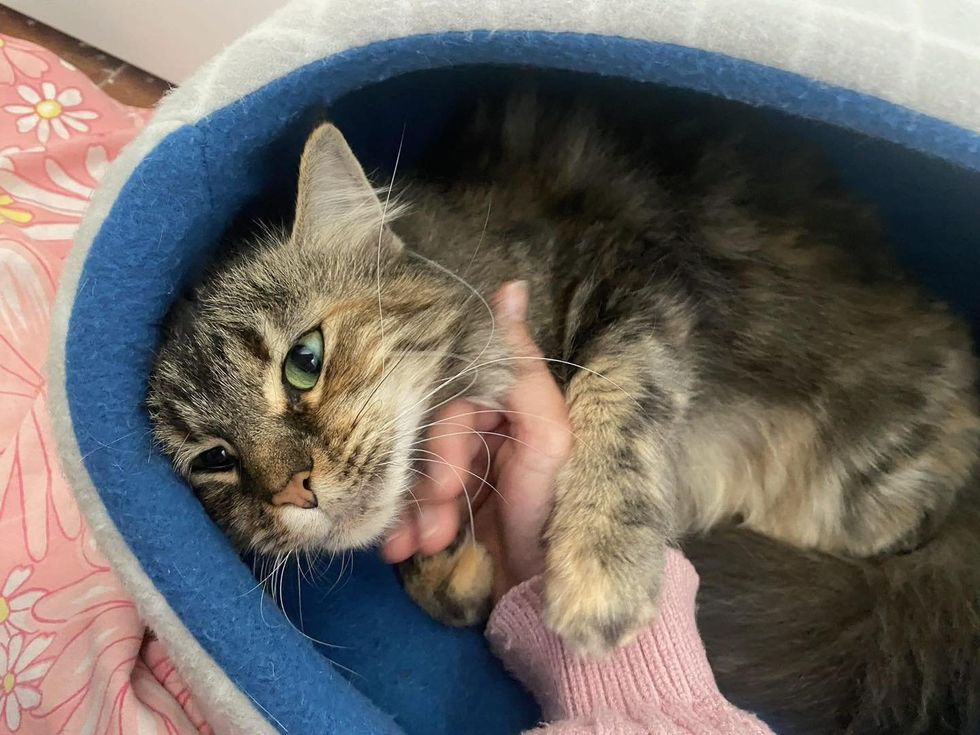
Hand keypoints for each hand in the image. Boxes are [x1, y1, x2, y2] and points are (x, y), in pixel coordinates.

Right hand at [381, 281, 571, 600]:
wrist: (546, 597)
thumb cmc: (554, 510)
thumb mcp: (546, 436)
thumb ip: (519, 367)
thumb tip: (509, 288)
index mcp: (510, 409)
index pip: (456, 399)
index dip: (445, 437)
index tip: (445, 480)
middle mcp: (486, 434)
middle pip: (429, 436)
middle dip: (427, 481)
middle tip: (437, 520)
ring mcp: (466, 474)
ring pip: (414, 471)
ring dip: (411, 507)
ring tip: (420, 543)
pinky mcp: (450, 511)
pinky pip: (412, 505)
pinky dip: (404, 526)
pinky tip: (403, 549)